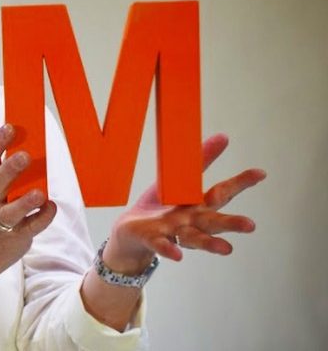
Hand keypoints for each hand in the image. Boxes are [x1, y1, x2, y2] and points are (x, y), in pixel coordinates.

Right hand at [0, 124, 56, 264]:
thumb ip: (10, 168)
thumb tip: (31, 141)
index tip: (9, 127)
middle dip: (9, 169)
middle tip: (25, 156)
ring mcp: (0, 220)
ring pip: (10, 211)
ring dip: (25, 202)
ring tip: (39, 193)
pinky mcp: (15, 236)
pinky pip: (30, 227)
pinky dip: (42, 218)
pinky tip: (51, 207)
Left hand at [105, 133, 265, 271]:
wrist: (132, 233)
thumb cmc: (160, 207)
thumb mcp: (179, 181)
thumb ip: (200, 161)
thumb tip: (224, 137)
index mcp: (197, 205)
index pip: (222, 193)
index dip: (241, 182)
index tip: (261, 172)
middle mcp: (191, 221)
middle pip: (213, 221)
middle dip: (231, 223)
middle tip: (251, 225)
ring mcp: (173, 232)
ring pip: (194, 238)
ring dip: (209, 243)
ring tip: (226, 249)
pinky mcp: (154, 239)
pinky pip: (162, 245)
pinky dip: (170, 250)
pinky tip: (178, 256)